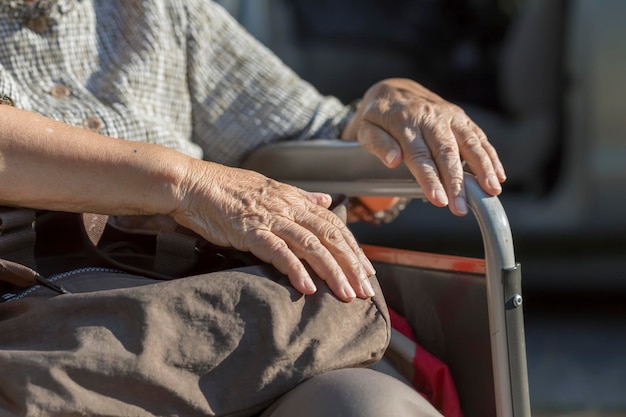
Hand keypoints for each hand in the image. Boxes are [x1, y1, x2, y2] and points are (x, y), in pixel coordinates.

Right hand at [171, 160, 375, 301]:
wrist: (193, 184)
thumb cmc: (228, 189)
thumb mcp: (271, 188)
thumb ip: (302, 197)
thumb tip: (326, 199)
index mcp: (295, 199)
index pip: (333, 224)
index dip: (352, 248)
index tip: (366, 270)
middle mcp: (288, 208)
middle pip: (329, 237)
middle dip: (350, 265)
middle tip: (365, 290)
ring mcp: (270, 218)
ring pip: (311, 245)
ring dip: (331, 272)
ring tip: (346, 294)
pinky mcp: (250, 230)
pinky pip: (278, 251)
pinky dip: (295, 270)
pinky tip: (308, 288)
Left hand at [342, 78, 505, 215]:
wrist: (392, 90)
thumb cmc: (377, 118)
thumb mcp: (365, 129)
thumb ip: (377, 144)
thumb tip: (393, 160)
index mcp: (404, 121)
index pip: (419, 155)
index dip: (430, 179)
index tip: (439, 201)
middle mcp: (430, 116)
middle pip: (447, 152)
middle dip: (456, 182)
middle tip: (461, 208)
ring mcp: (448, 115)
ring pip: (469, 142)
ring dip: (483, 168)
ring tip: (491, 192)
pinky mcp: (460, 117)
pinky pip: (478, 137)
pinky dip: (491, 156)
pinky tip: (499, 176)